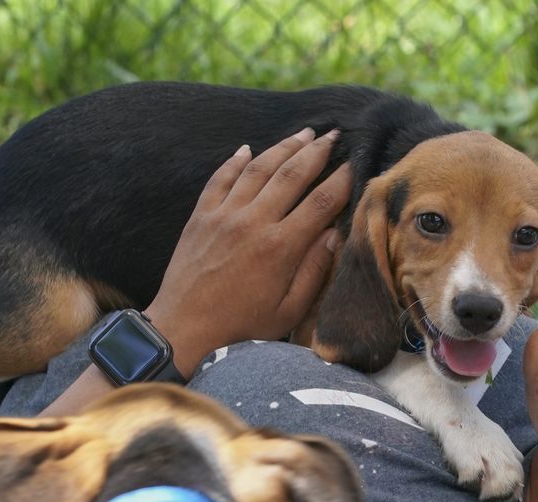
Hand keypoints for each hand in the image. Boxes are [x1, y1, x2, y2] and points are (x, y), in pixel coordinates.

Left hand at [143, 127, 351, 376]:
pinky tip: (248, 149)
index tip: (355, 164)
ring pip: (258, 168)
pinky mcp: (200, 217)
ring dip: (283, 147)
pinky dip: (235, 160)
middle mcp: (253, 222)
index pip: (321, 203)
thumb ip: (314, 271)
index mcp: (280, 247)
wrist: (182, 330)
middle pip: (292, 174)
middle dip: (317, 151)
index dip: (342, 180)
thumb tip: (334, 234)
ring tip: (303, 134)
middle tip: (334, 135)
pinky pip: (220, 178)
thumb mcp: (289, 311)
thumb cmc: (241, 328)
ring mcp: (224, 216)